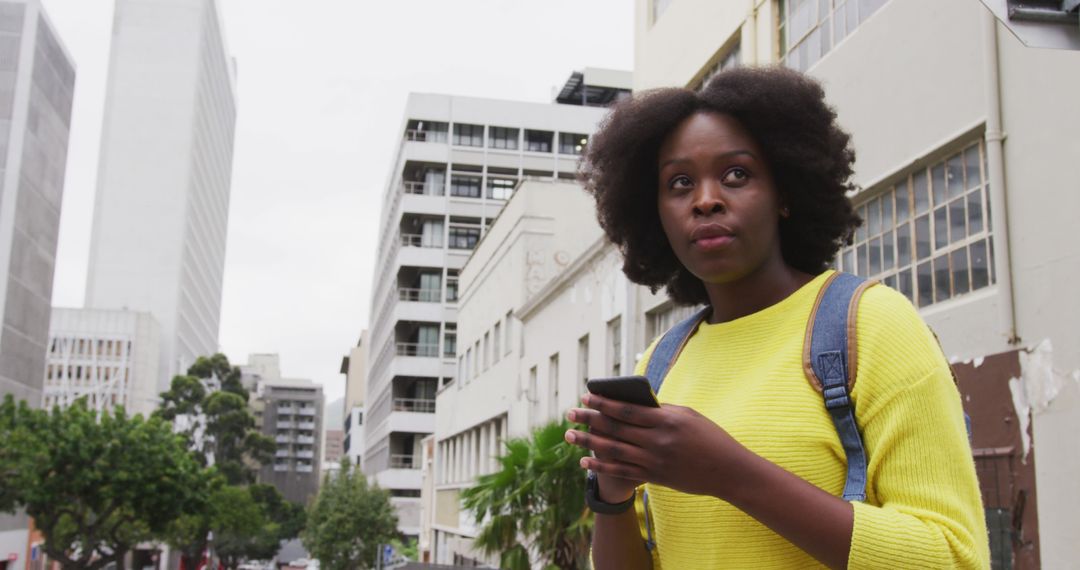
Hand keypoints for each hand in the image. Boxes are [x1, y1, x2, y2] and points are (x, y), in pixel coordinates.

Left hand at [565, 393, 754, 500]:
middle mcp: (657, 442)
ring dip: (588, 442)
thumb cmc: (709, 437)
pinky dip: (601, 465)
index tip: (586, 395)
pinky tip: (584, 461)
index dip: (603, 402)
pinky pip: (621, 471)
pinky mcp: (653, 477)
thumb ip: (660, 410)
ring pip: (613, 450)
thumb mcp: (687, 416)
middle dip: (589, 419)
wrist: (728, 471)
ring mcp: (654, 462)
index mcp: (666, 421)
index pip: (627, 410)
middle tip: (570, 413)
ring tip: (569, 435)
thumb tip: (631, 404)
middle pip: (615, 429)